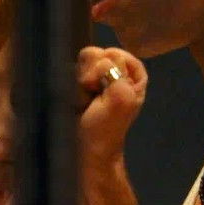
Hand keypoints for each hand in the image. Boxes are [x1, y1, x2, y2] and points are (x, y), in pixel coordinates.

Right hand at [76, 47, 147, 174]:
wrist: (82, 151)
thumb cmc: (105, 129)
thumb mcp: (122, 99)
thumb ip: (117, 73)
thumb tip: (101, 62)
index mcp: (133, 76)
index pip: (118, 54)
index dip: (109, 68)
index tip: (107, 85)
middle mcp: (115, 73)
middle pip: (99, 53)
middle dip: (93, 74)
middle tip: (95, 96)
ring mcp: (95, 78)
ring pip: (83, 60)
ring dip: (81, 80)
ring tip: (85, 100)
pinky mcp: (77, 83)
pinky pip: (71, 70)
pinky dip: (72, 84)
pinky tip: (77, 100)